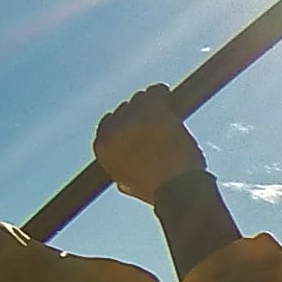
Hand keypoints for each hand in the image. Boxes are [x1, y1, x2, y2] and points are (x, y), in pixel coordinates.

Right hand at [93, 86, 205, 201]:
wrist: (179, 189)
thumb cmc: (159, 190)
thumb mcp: (129, 184)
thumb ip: (120, 171)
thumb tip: (121, 175)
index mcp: (103, 148)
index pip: (108, 124)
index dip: (126, 125)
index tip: (139, 128)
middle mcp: (112, 130)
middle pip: (125, 110)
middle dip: (140, 115)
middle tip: (157, 124)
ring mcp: (133, 118)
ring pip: (140, 99)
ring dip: (152, 105)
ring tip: (165, 116)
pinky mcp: (152, 110)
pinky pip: (156, 91)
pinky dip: (163, 94)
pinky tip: (168, 100)